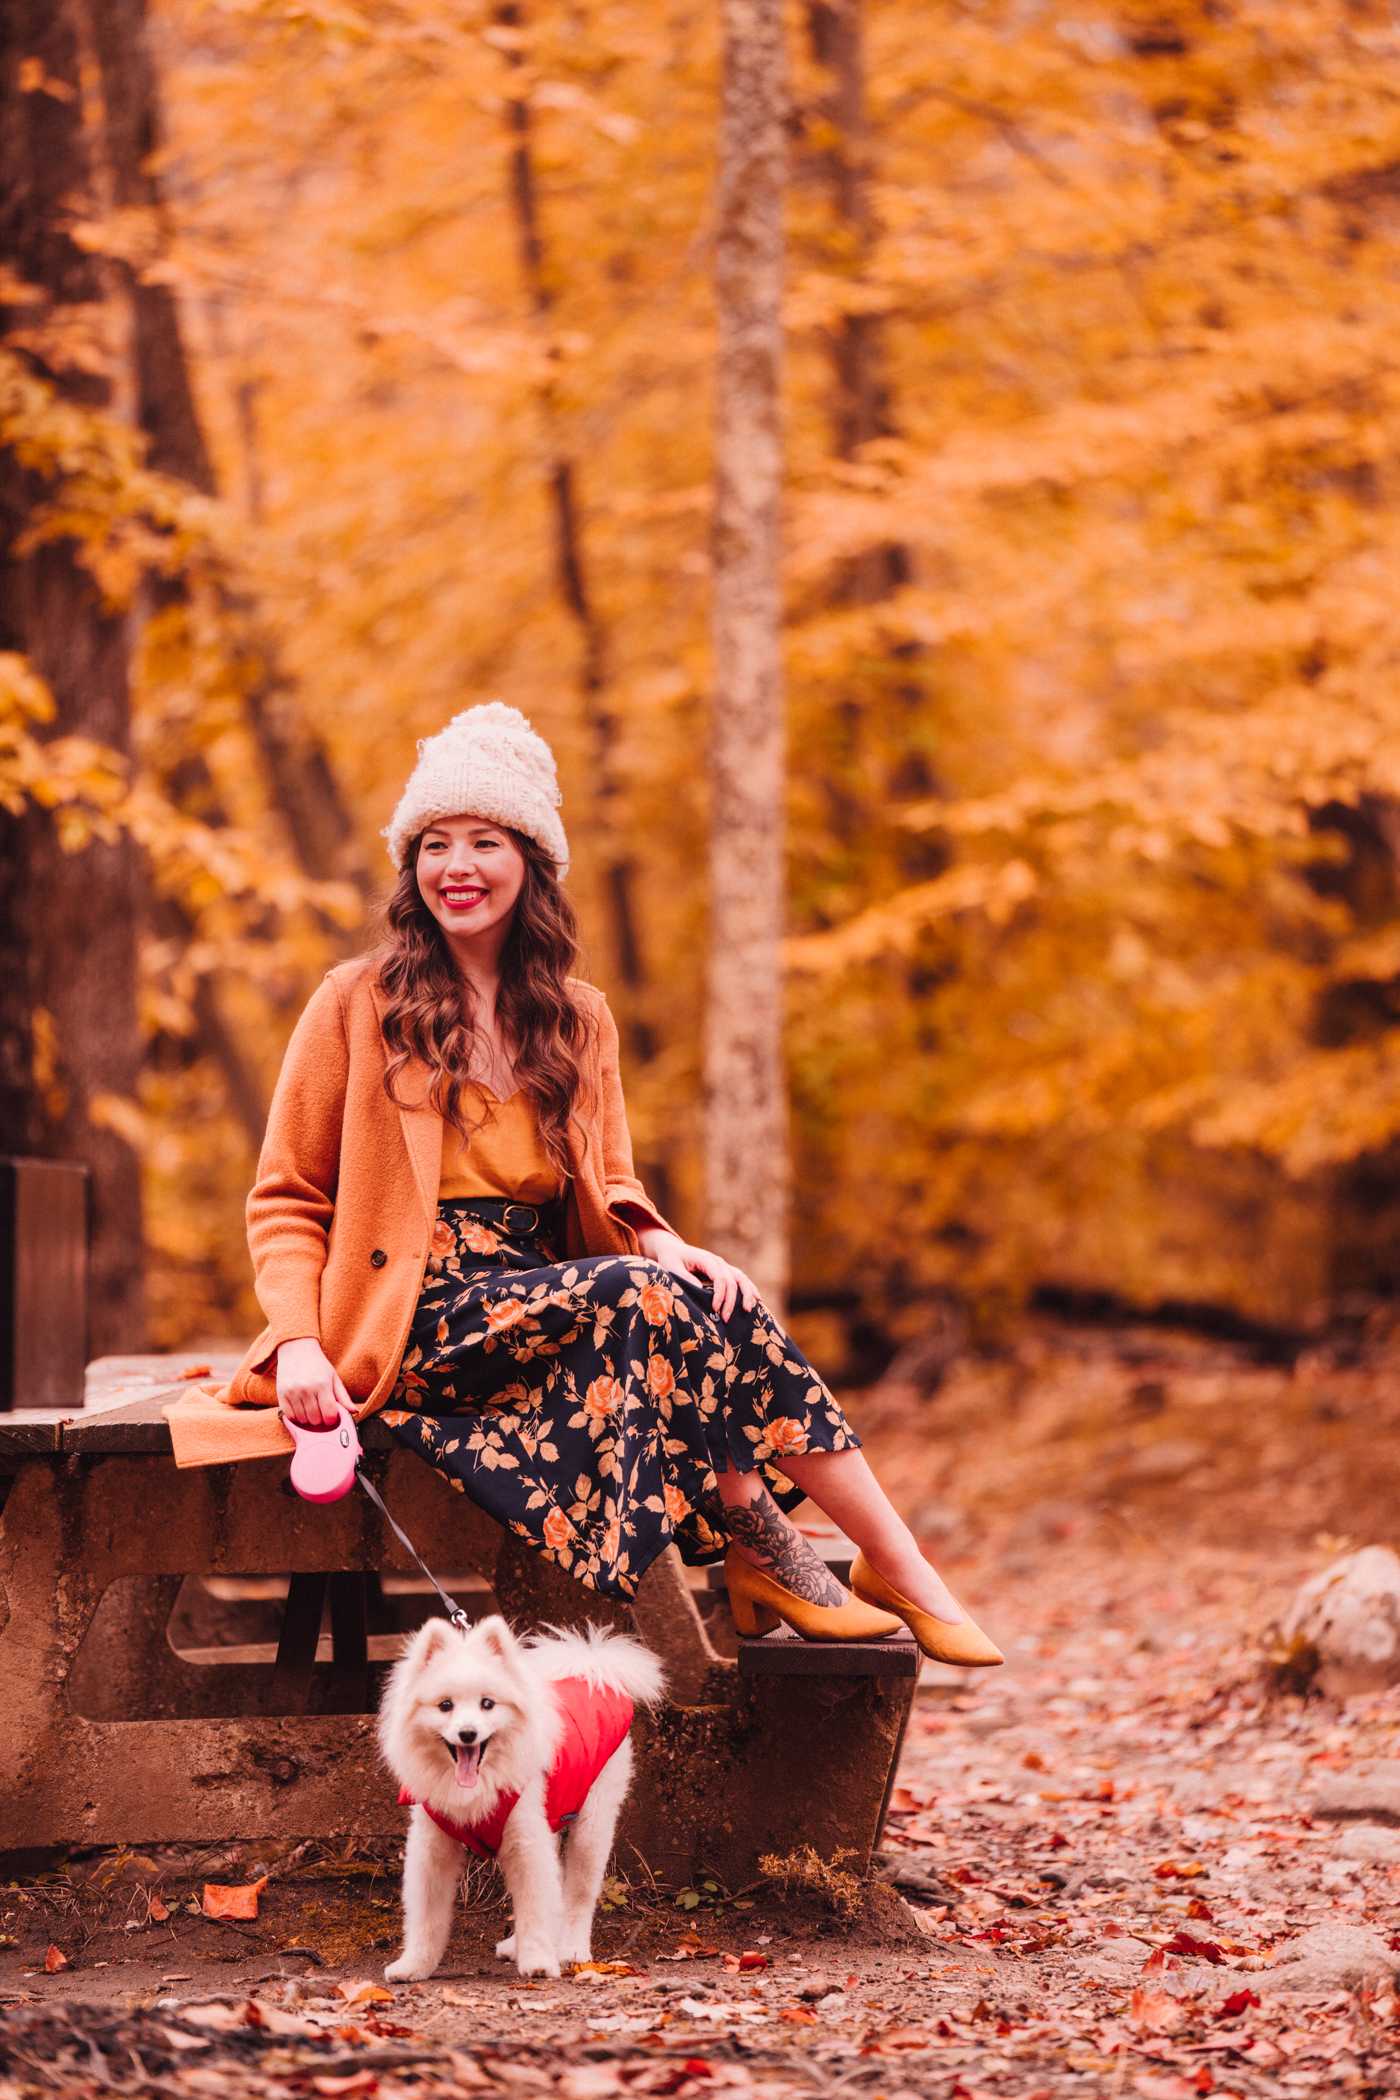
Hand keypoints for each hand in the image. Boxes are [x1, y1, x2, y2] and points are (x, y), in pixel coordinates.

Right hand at [276, 1335, 352, 1427]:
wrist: (296, 1349)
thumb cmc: (318, 1365)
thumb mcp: (334, 1377)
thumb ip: (344, 1396)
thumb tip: (354, 1411)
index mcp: (322, 1385)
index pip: (329, 1414)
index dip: (332, 1419)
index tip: (331, 1415)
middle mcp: (306, 1389)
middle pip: (315, 1420)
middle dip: (320, 1418)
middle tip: (320, 1409)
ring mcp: (292, 1392)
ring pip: (302, 1420)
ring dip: (308, 1418)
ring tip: (310, 1406)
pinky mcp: (281, 1394)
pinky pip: (289, 1416)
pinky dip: (296, 1417)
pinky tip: (300, 1408)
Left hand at [635, 1228, 758, 1321]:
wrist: (672, 1249)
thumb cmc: (671, 1259)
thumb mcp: (672, 1268)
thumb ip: (685, 1278)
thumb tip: (701, 1291)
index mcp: (707, 1259)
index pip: (720, 1278)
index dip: (720, 1295)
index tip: (714, 1309)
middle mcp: (719, 1262)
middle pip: (733, 1281)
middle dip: (731, 1301)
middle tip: (725, 1318)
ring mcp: (723, 1266)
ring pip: (741, 1278)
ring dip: (746, 1294)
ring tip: (748, 1310)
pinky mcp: (724, 1271)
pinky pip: (741, 1279)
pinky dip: (750, 1288)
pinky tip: (757, 1299)